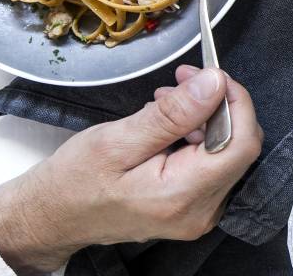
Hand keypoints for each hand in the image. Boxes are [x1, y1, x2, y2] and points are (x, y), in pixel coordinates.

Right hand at [0, 65, 262, 273]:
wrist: (51, 218)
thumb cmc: (73, 183)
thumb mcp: (116, 140)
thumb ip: (171, 114)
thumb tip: (214, 84)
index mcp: (182, 195)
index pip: (240, 143)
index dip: (235, 102)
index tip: (211, 75)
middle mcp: (201, 212)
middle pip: (238, 147)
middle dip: (216, 107)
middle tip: (182, 81)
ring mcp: (200, 214)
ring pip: (227, 154)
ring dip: (204, 120)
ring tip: (164, 104)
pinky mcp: (193, 209)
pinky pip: (212, 166)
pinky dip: (196, 139)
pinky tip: (168, 127)